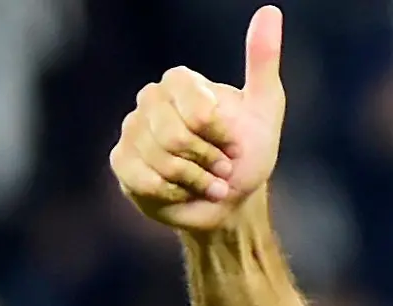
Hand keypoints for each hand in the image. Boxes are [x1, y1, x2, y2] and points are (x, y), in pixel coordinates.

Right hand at [110, 6, 285, 230]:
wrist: (231, 199)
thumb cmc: (249, 151)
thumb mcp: (265, 107)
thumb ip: (263, 61)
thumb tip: (271, 11)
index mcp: (180, 82)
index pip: (195, 108)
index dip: (219, 133)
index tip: (234, 142)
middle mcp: (150, 100)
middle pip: (174, 137)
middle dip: (209, 160)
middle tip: (224, 167)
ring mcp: (132, 130)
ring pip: (161, 162)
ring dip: (197, 180)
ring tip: (210, 181)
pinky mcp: (122, 162)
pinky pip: (145, 180)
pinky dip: (175, 193)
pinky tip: (185, 192)